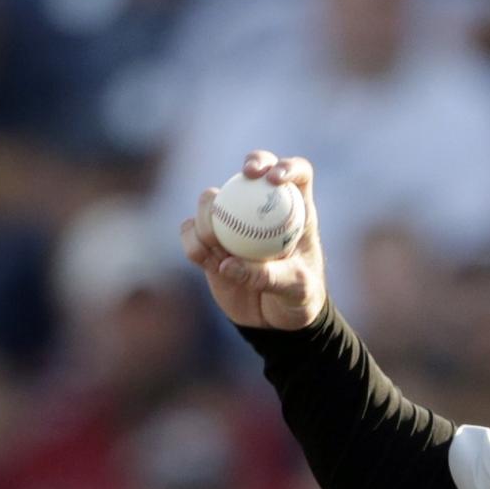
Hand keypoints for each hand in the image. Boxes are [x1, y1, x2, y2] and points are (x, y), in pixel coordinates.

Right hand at [182, 149, 326, 331]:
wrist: (277, 322)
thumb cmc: (298, 300)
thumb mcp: (294, 290)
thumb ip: (266, 276)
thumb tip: (226, 263)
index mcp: (296, 212)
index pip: (298, 174)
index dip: (287, 167)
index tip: (274, 179)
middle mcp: (262, 210)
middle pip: (253, 173)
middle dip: (251, 166)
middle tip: (245, 178)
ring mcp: (233, 223)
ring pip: (212, 201)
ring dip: (208, 216)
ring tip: (215, 246)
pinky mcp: (210, 243)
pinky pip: (191, 232)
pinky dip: (192, 242)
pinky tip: (203, 259)